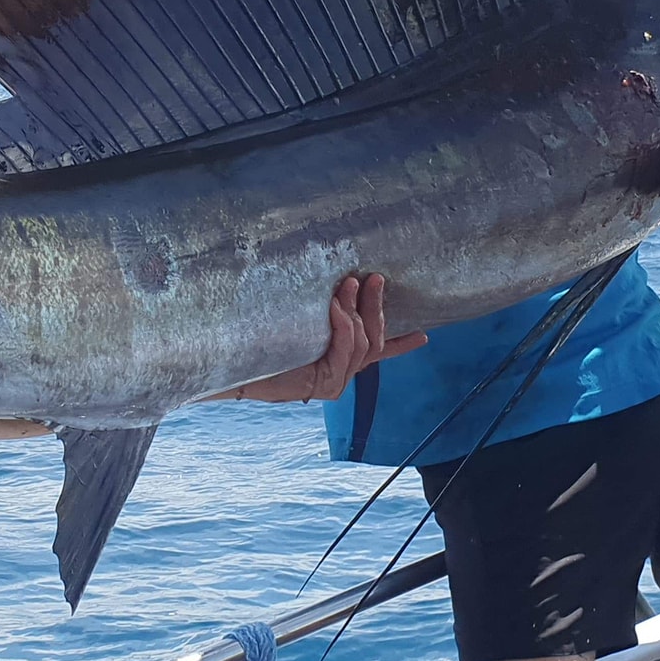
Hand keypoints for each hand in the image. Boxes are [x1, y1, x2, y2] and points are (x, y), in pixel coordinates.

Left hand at [216, 274, 426, 403]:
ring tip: (351, 283)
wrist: (234, 363)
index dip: (401, 344)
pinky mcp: (325, 384)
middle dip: (376, 306)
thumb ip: (321, 308)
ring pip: (363, 342)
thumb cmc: (260, 338)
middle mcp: (340, 373)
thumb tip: (336, 276)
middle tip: (376, 278)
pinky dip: (344, 325)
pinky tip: (336, 307)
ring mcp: (335, 381)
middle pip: (374, 339)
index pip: (377, 351)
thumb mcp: (298, 318)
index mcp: (337, 360)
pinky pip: (345, 350)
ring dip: (358, 310)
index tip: (424, 336)